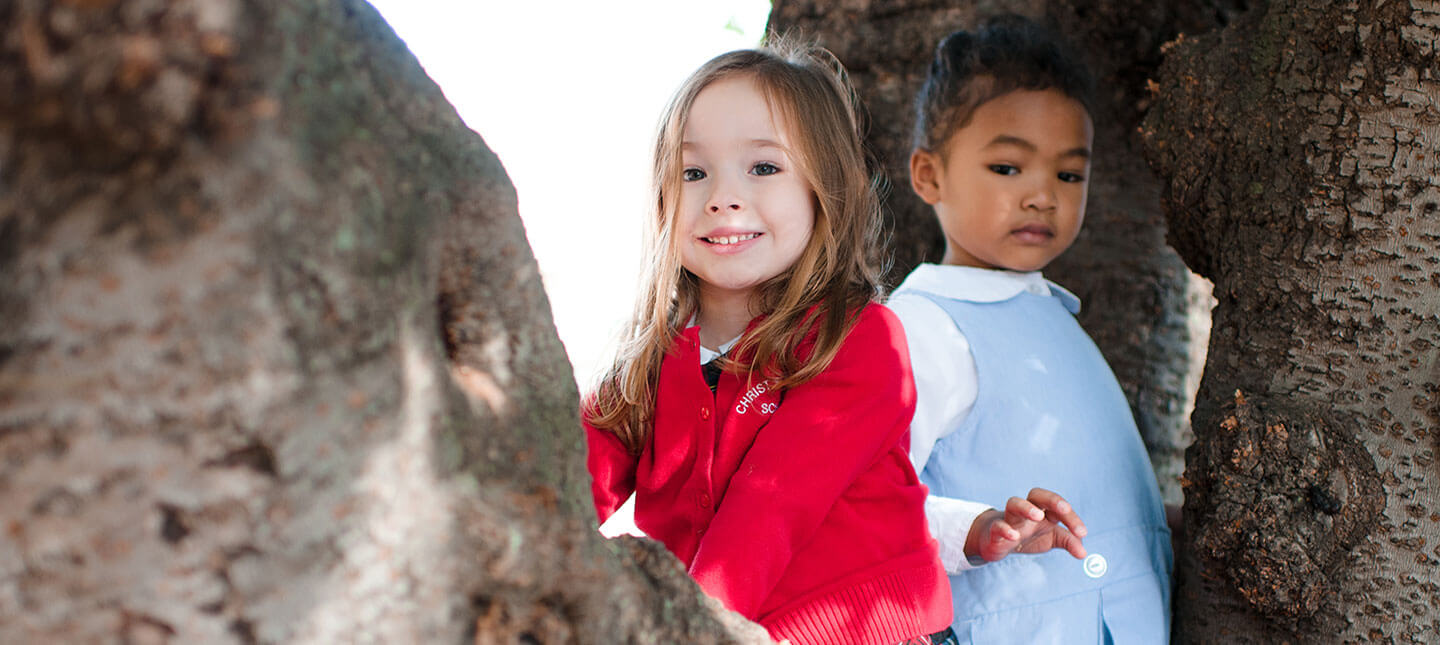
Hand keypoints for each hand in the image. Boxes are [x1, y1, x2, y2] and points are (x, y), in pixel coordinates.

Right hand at [966, 488, 1086, 563]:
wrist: (997, 542)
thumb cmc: (1028, 536)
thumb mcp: (1053, 539)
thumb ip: (1069, 542)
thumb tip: (1083, 553)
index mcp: (1043, 511)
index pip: (1058, 507)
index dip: (1072, 517)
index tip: (1082, 533)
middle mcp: (1027, 511)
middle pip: (1037, 494)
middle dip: (1052, 500)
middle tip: (1064, 509)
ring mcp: (1010, 519)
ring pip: (1014, 503)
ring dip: (1026, 507)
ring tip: (1037, 516)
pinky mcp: (995, 531)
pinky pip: (998, 525)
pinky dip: (1005, 529)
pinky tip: (1014, 536)